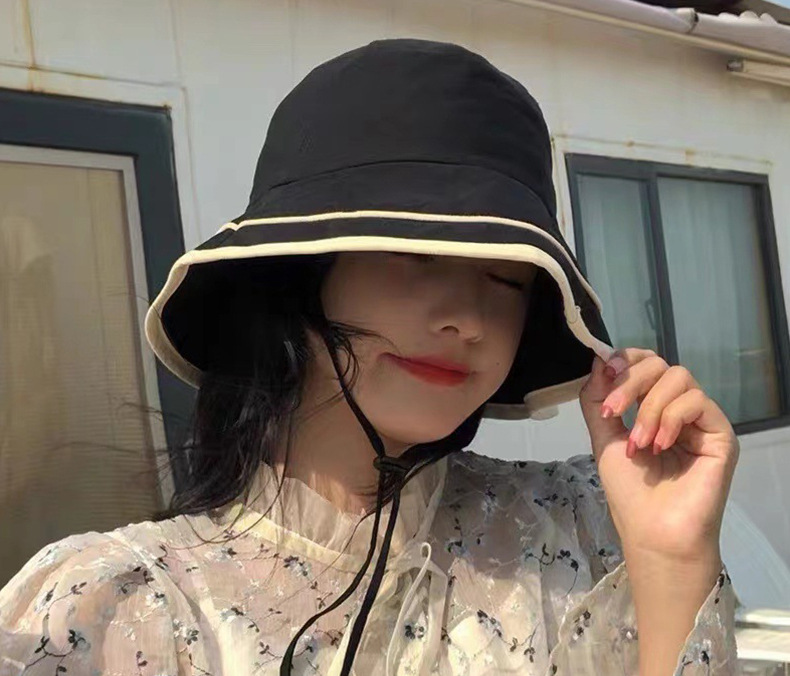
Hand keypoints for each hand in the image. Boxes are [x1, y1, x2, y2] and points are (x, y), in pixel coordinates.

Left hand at [578, 348, 739, 561]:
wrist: (654, 533)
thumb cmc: (630, 493)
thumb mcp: (604, 438)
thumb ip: (598, 400)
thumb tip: (598, 359)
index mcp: (653, 408)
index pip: (646, 364)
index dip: (626, 359)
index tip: (607, 370)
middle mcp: (679, 410)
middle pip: (660, 364)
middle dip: (630, 383)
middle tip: (613, 413)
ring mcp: (701, 421)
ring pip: (678, 377)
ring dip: (648, 408)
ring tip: (638, 444)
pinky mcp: (720, 434)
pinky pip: (696, 401)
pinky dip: (669, 418)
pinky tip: (659, 446)